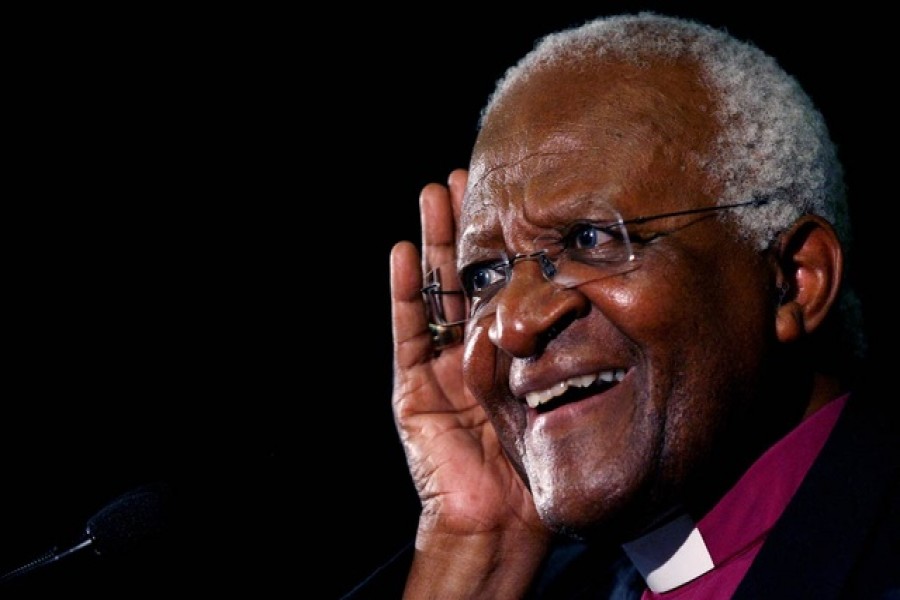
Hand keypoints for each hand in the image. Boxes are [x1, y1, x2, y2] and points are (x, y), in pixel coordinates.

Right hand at [390, 169, 547, 543]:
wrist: (503, 516)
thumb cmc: (542, 460)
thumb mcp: (565, 393)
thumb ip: (573, 352)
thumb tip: (611, 295)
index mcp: (509, 347)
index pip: (504, 281)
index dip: (505, 240)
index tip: (515, 195)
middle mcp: (472, 347)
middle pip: (466, 275)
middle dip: (465, 226)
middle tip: (467, 176)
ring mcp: (439, 363)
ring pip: (434, 291)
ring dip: (432, 243)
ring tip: (434, 195)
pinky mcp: (413, 386)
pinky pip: (408, 332)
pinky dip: (404, 293)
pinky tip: (402, 252)